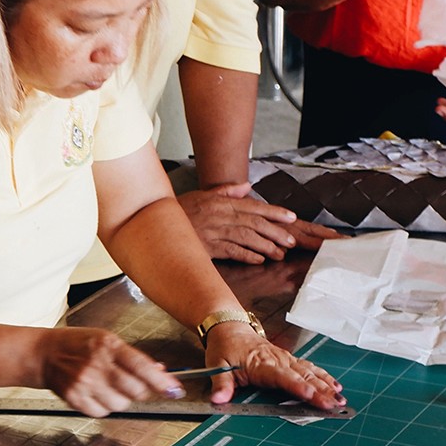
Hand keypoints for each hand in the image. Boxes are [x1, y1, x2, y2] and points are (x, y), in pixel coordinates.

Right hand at [37, 327, 181, 416]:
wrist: (43, 354)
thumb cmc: (77, 345)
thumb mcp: (106, 339)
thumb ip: (132, 357)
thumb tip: (160, 372)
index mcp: (107, 346)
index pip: (142, 366)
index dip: (161, 381)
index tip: (174, 389)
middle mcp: (96, 365)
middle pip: (135, 390)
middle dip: (142, 390)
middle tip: (135, 384)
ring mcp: (85, 384)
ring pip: (121, 404)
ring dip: (122, 399)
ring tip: (109, 385)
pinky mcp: (75, 399)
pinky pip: (103, 412)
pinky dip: (105, 406)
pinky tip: (96, 392)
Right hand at [178, 183, 342, 263]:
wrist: (153, 222)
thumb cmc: (179, 211)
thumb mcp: (201, 195)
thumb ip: (226, 191)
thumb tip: (247, 186)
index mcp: (220, 202)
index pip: (253, 206)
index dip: (274, 212)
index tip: (291, 218)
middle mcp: (219, 214)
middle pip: (254, 222)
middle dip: (275, 231)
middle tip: (291, 240)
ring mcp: (213, 231)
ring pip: (245, 236)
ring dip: (265, 244)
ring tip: (279, 252)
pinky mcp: (206, 246)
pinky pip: (230, 251)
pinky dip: (246, 255)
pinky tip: (259, 260)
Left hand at [204, 321, 344, 410]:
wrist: (230, 328)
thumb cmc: (225, 348)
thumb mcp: (216, 365)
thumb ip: (221, 384)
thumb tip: (219, 399)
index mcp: (261, 363)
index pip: (282, 377)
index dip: (297, 386)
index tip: (311, 395)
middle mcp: (278, 360)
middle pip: (302, 376)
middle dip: (320, 391)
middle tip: (335, 404)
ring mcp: (286, 359)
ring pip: (310, 372)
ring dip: (326, 385)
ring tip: (340, 398)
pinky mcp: (290, 360)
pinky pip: (310, 368)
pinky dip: (324, 377)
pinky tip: (336, 386)